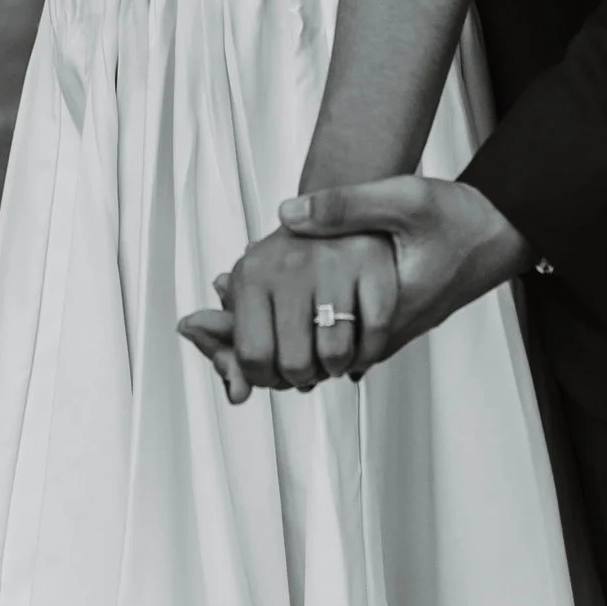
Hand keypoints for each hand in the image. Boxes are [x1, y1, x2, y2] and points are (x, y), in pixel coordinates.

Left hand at [179, 228, 397, 401]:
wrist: (338, 212)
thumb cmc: (291, 262)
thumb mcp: (251, 294)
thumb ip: (232, 346)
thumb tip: (236, 393)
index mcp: (252, 274)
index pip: (252, 357)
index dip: (264, 379)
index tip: (274, 373)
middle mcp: (290, 266)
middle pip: (294, 363)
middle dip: (302, 378)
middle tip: (307, 367)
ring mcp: (334, 264)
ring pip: (335, 354)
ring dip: (335, 368)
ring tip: (331, 355)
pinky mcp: (373, 265)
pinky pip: (373, 334)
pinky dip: (367, 353)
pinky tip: (357, 347)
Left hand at [276, 175, 530, 365]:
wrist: (510, 230)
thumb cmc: (463, 217)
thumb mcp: (404, 199)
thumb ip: (345, 205)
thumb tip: (288, 214)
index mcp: (392, 307)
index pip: (328, 344)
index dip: (291, 338)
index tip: (261, 325)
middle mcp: (399, 327)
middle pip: (335, 354)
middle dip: (298, 345)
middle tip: (262, 332)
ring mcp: (406, 326)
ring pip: (350, 349)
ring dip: (318, 337)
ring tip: (282, 322)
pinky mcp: (410, 317)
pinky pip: (365, 336)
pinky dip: (339, 328)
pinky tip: (318, 308)